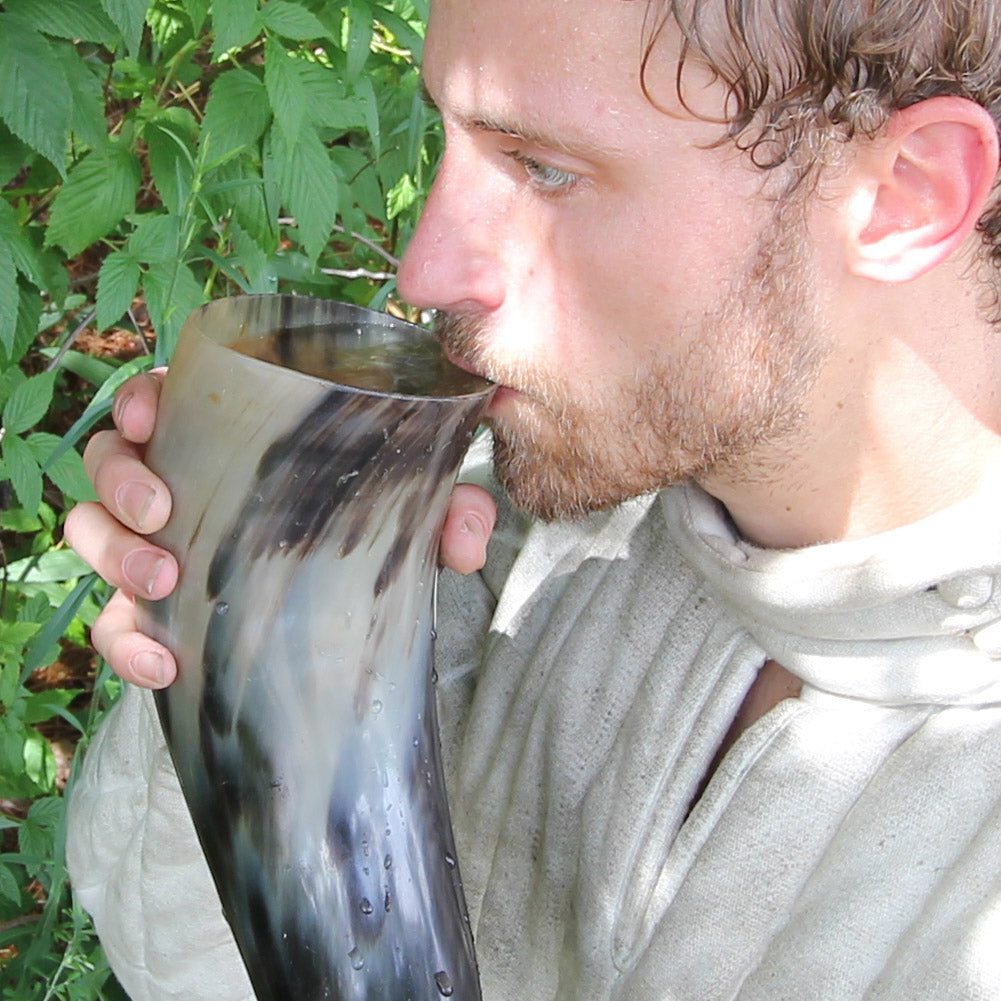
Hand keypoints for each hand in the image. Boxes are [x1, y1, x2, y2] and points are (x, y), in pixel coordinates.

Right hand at [63, 371, 497, 688]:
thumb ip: (447, 510)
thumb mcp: (410, 510)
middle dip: (121, 483)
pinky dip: (126, 644)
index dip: (141, 401)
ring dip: (115, 557)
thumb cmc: (367, 528)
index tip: (151, 416)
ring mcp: (161, 545)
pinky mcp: (158, 610)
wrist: (353, 609)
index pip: (162, 398)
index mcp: (227, 436)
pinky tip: (164, 665)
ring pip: (93, 533)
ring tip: (164, 585)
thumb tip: (467, 543)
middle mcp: (183, 482)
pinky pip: (115, 622)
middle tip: (162, 514)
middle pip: (109, 461)